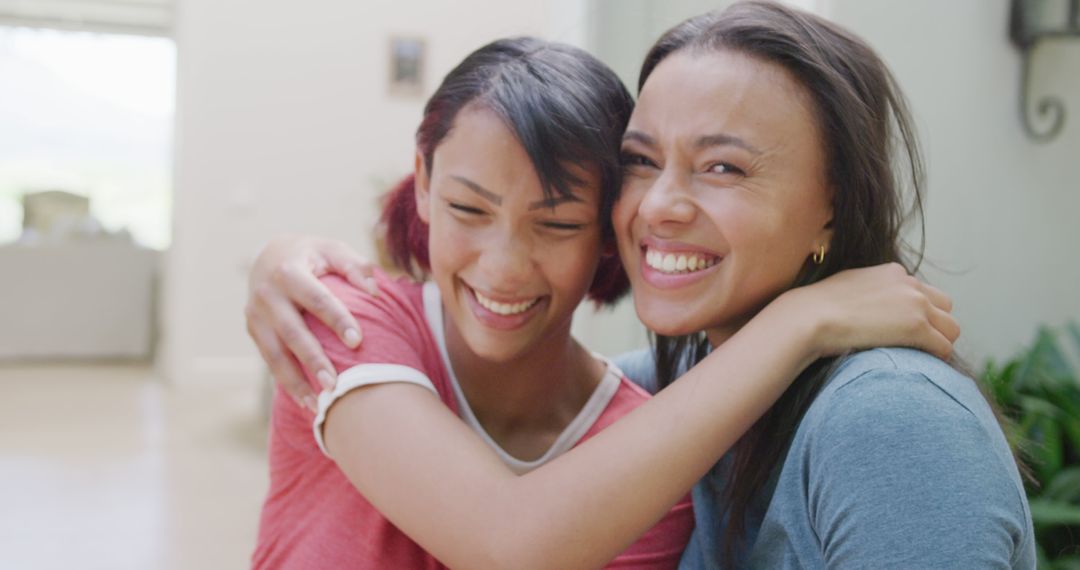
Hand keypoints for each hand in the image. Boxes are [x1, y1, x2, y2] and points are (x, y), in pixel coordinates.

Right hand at [245, 234, 378, 411]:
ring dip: (295, 381)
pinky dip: (286, 381)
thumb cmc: (311, 254)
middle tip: (334, 385)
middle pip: (292, 332)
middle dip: (312, 360)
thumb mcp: (332, 249)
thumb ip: (355, 265)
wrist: (267, 254)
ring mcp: (255, 314)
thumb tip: (375, 291)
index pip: (316, 298)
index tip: (357, 342)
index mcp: (288, 271)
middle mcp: (266, 294)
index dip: (336, 320)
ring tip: (317, 405)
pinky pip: (269, 360)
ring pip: (274, 354)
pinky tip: (305, 401)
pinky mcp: (253, 330)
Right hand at [776, 263, 959, 360]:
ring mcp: (915, 304)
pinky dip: (935, 357)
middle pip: (945, 307)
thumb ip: (865, 291)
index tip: (903, 330)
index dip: (917, 313)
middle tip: (916, 345)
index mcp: (893, 272)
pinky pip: (943, 347)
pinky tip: (918, 364)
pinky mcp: (916, 327)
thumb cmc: (816, 308)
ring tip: (918, 357)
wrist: (810, 317)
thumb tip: (864, 307)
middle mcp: (909, 284)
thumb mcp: (846, 287)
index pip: (924, 292)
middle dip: (935, 325)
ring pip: (951, 328)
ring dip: (939, 342)